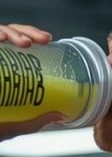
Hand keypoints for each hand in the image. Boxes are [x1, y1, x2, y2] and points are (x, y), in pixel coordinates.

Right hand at [0, 24, 60, 138]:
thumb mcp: (15, 125)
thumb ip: (35, 121)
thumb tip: (61, 115)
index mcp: (1, 67)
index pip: (15, 42)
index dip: (30, 34)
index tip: (47, 39)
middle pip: (6, 33)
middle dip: (25, 31)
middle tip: (41, 40)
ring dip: (10, 32)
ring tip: (24, 43)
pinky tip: (1, 40)